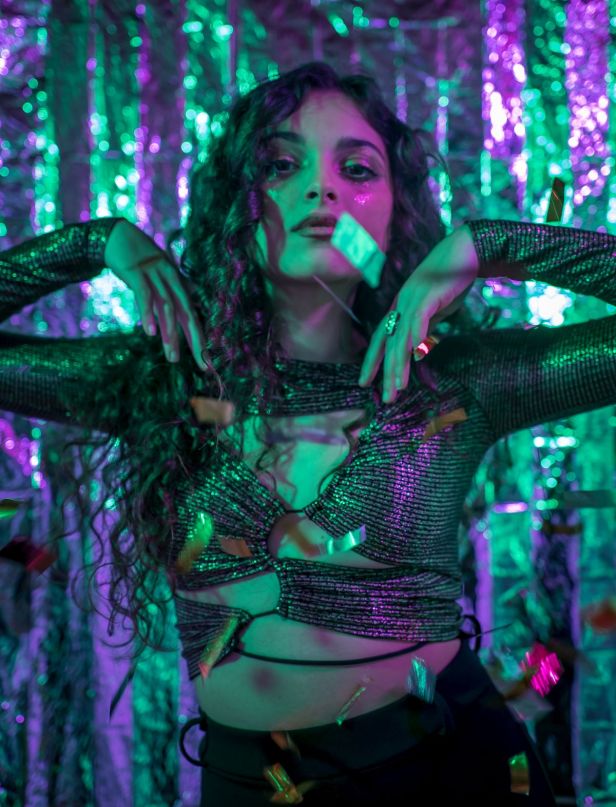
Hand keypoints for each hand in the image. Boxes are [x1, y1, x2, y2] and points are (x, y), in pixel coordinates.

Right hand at [104, 219, 208, 368]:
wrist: (117, 235)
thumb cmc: (138, 261)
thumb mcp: (157, 281)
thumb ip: (168, 298)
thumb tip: (179, 317)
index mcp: (177, 286)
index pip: (193, 316)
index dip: (200, 339)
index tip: (207, 362)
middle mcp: (171, 281)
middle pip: (188, 314)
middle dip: (197, 341)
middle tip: (203, 365)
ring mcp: (155, 276)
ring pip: (167, 309)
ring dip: (171, 334)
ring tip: (172, 358)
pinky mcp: (137, 273)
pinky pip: (145, 296)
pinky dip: (148, 314)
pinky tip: (150, 332)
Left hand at [358, 225, 478, 401]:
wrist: (467, 250)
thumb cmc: (451, 281)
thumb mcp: (434, 311)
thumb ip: (424, 328)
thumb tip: (418, 351)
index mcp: (400, 308)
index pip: (381, 339)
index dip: (373, 361)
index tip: (365, 383)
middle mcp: (401, 304)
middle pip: (389, 343)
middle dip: (386, 372)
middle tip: (385, 397)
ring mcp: (413, 298)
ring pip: (402, 337)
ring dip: (400, 363)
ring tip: (399, 386)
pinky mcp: (429, 293)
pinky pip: (419, 317)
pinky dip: (417, 335)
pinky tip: (417, 353)